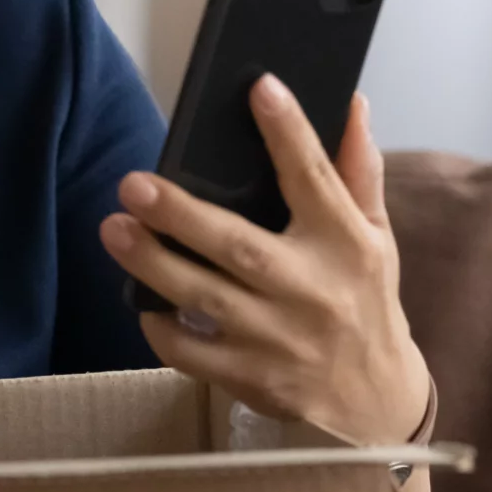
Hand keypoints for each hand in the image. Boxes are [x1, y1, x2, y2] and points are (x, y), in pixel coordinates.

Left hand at [100, 78, 431, 445]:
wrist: (377, 403)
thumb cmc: (367, 303)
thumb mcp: (378, 237)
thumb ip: (358, 171)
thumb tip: (351, 104)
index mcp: (347, 244)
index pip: (316, 179)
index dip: (289, 133)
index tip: (260, 89)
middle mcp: (312, 290)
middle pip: (239, 246)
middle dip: (181, 215)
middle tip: (133, 183)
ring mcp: (279, 339)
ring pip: (204, 298)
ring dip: (152, 264)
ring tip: (113, 228)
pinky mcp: (253, 378)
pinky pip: (192, 353)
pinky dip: (161, 328)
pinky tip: (139, 301)